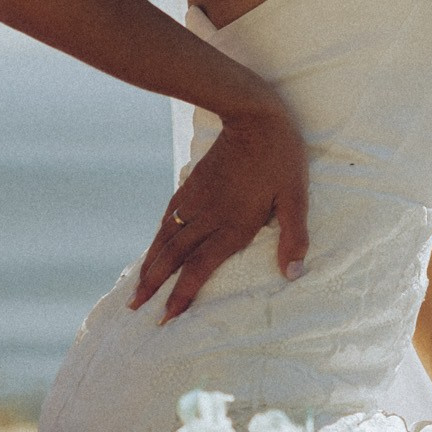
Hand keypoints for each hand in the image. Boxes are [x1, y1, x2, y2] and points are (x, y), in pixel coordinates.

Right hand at [129, 106, 309, 322]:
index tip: (166, 316)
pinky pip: (169, 216)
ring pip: (166, 238)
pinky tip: (154, 246)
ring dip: (150, 263)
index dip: (182, 294)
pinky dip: (157, 236)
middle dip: (154, 285)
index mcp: (232, 225)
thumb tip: (293, 273)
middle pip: (174, 258)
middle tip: (135, 307)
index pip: (200, 268)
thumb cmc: (281, 158)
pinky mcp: (192, 184)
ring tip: (137, 285)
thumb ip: (293, 236)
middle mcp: (208, 217)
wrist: (253, 116)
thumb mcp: (295, 198)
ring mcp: (196, 200)